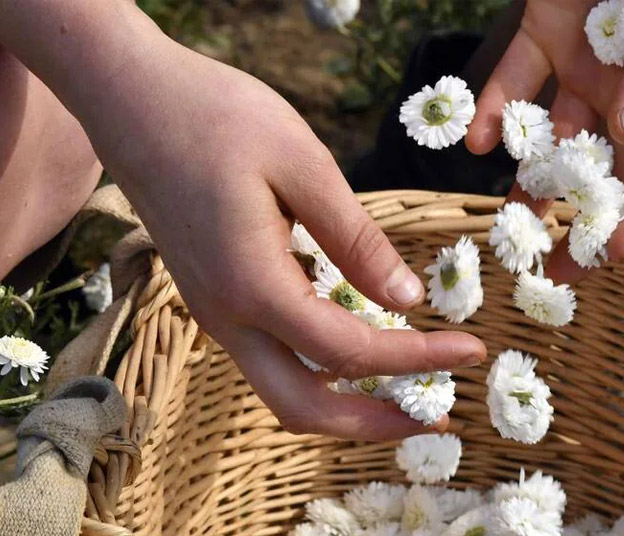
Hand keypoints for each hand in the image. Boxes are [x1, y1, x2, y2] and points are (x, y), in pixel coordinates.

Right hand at [0, 4, 485, 439]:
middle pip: (303, 409)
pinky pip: (270, 359)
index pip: (348, 353)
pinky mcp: (213, 298)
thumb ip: (356, 240)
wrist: (131, 100)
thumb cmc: (216, 117)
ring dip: (347, 404)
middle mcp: (227, 316)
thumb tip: (407, 300)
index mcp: (252, 285)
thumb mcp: (303, 166)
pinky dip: (320, 372)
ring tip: (408, 390)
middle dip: (375, 423)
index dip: (415, 360)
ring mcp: (214, 312)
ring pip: (283, 392)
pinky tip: (359, 348)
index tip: (470, 348)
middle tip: (437, 414)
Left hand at [466, 0, 623, 282]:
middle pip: (611, 176)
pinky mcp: (543, 39)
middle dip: (585, 228)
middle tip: (556, 272)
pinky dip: (495, 112)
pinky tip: (479, 142)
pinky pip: (515, 85)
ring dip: (531, 186)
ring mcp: (585, 69)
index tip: (618, 255)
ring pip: (556, 143)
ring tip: (506, 228)